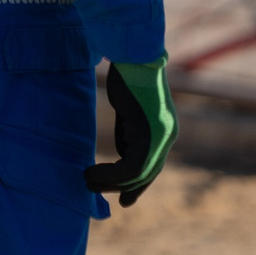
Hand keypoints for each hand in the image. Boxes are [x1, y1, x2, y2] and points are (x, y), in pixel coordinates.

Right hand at [87, 58, 175, 209]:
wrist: (135, 55)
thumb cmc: (129, 74)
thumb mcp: (130, 109)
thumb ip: (131, 131)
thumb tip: (125, 151)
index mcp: (165, 129)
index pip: (153, 165)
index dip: (138, 184)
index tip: (126, 200)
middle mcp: (167, 136)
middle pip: (147, 173)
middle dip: (125, 188)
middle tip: (104, 196)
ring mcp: (160, 136)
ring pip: (138, 174)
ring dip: (111, 182)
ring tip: (88, 181)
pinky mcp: (148, 134)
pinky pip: (131, 166)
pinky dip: (109, 175)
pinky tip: (91, 172)